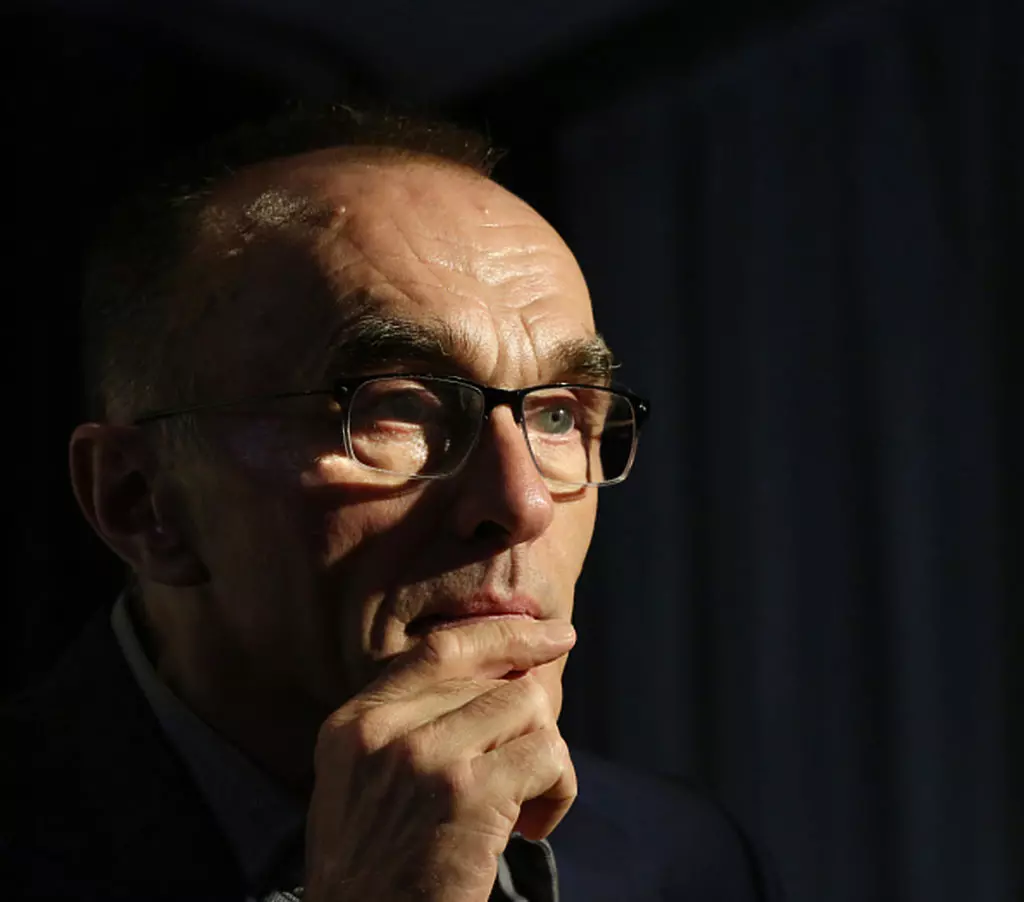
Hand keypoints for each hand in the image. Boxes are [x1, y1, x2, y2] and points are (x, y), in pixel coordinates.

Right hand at [304, 618, 577, 901]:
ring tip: (526, 806)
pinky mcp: (468, 795)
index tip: (551, 636)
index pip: (440, 650)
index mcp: (355, 723)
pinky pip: (548, 755)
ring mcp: (425, 757)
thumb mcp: (365, 785)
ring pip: (529, 707)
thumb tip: (503, 674)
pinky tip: (533, 827)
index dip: (503, 635)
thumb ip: (410, 726)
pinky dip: (559, 789)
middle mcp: (384, 730)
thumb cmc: (377, 872)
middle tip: (527, 774)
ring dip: (547, 757)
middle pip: (495, 681)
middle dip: (530, 723)